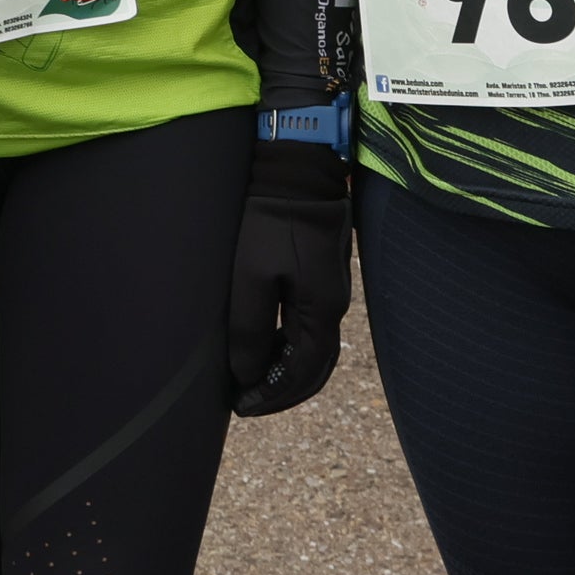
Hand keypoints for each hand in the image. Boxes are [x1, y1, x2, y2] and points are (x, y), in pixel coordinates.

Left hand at [226, 138, 351, 415]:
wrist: (298, 169)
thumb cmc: (271, 219)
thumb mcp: (251, 274)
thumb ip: (250, 328)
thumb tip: (247, 372)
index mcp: (321, 310)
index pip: (301, 373)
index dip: (270, 395)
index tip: (240, 405)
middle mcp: (335, 307)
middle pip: (315, 370)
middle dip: (282, 391)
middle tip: (247, 402)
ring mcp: (333, 292)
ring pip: (317, 352)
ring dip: (288, 372)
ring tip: (255, 380)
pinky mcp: (325, 277)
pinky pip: (313, 329)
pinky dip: (293, 349)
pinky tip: (269, 346)